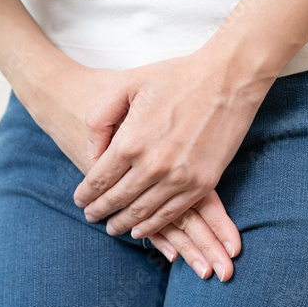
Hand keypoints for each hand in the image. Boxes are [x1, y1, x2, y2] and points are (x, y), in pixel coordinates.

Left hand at [72, 49, 273, 248]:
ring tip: (112, 227)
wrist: (227, 80)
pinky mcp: (203, 183)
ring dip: (123, 223)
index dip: (86, 193)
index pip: (99, 179)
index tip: (79, 200)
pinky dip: (153, 226)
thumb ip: (100, 117)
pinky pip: (172, 213)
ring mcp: (179, 178)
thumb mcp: (126, 84)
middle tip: (91, 216)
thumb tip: (92, 150)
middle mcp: (152, 166)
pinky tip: (141, 230)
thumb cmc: (176, 76)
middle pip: (117, 199)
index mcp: (130, 142)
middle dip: (100, 211)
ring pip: (142, 212)